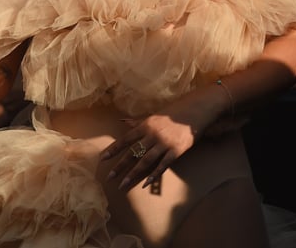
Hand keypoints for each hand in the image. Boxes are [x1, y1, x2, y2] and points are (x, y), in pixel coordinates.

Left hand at [100, 88, 220, 191]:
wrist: (194, 112)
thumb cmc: (171, 114)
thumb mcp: (152, 116)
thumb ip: (137, 122)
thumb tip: (121, 121)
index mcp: (145, 126)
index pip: (125, 139)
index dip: (113, 149)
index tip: (102, 159)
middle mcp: (152, 135)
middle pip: (133, 152)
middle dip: (120, 165)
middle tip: (109, 177)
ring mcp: (164, 144)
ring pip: (145, 161)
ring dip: (133, 173)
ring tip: (123, 184)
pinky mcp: (175, 151)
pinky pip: (163, 165)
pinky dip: (154, 175)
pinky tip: (146, 184)